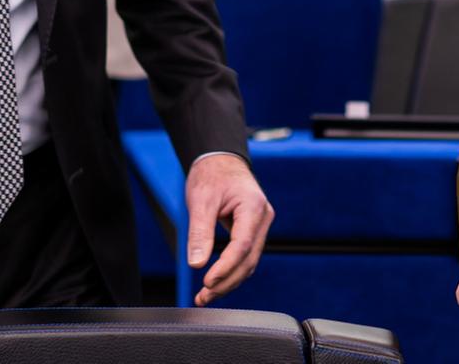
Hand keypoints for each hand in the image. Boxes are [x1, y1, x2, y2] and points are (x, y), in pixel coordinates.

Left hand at [183, 153, 272, 306]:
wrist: (220, 161)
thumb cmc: (212, 175)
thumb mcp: (201, 200)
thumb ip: (200, 232)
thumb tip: (196, 263)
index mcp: (253, 207)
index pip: (242, 245)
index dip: (225, 267)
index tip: (207, 282)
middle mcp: (263, 218)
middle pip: (248, 259)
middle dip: (226, 282)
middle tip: (203, 297)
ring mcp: (260, 225)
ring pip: (248, 262)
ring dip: (228, 281)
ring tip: (206, 296)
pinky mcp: (253, 231)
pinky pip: (245, 256)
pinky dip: (231, 271)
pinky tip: (216, 282)